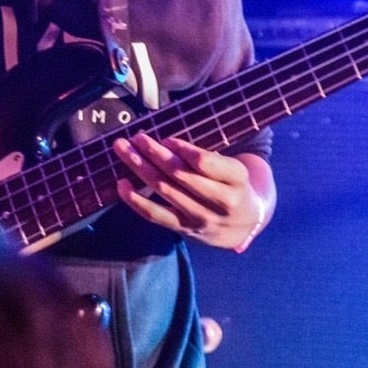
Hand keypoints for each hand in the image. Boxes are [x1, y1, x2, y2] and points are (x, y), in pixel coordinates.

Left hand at [113, 132, 271, 249]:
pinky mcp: (185, 230)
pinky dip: (135, 199)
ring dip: (140, 167)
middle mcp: (221, 201)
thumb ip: (207, 157)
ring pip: (164, 190)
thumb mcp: (232, 167)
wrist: (245, 224)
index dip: (182, 150)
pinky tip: (122, 183)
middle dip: (155, 153)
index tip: (167, 139)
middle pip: (180, 175)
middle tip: (137, 137)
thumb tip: (166, 145)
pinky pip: (155, 215)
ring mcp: (201, 218)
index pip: (205, 163)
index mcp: (237, 179)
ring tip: (123, 149)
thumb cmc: (234, 185)